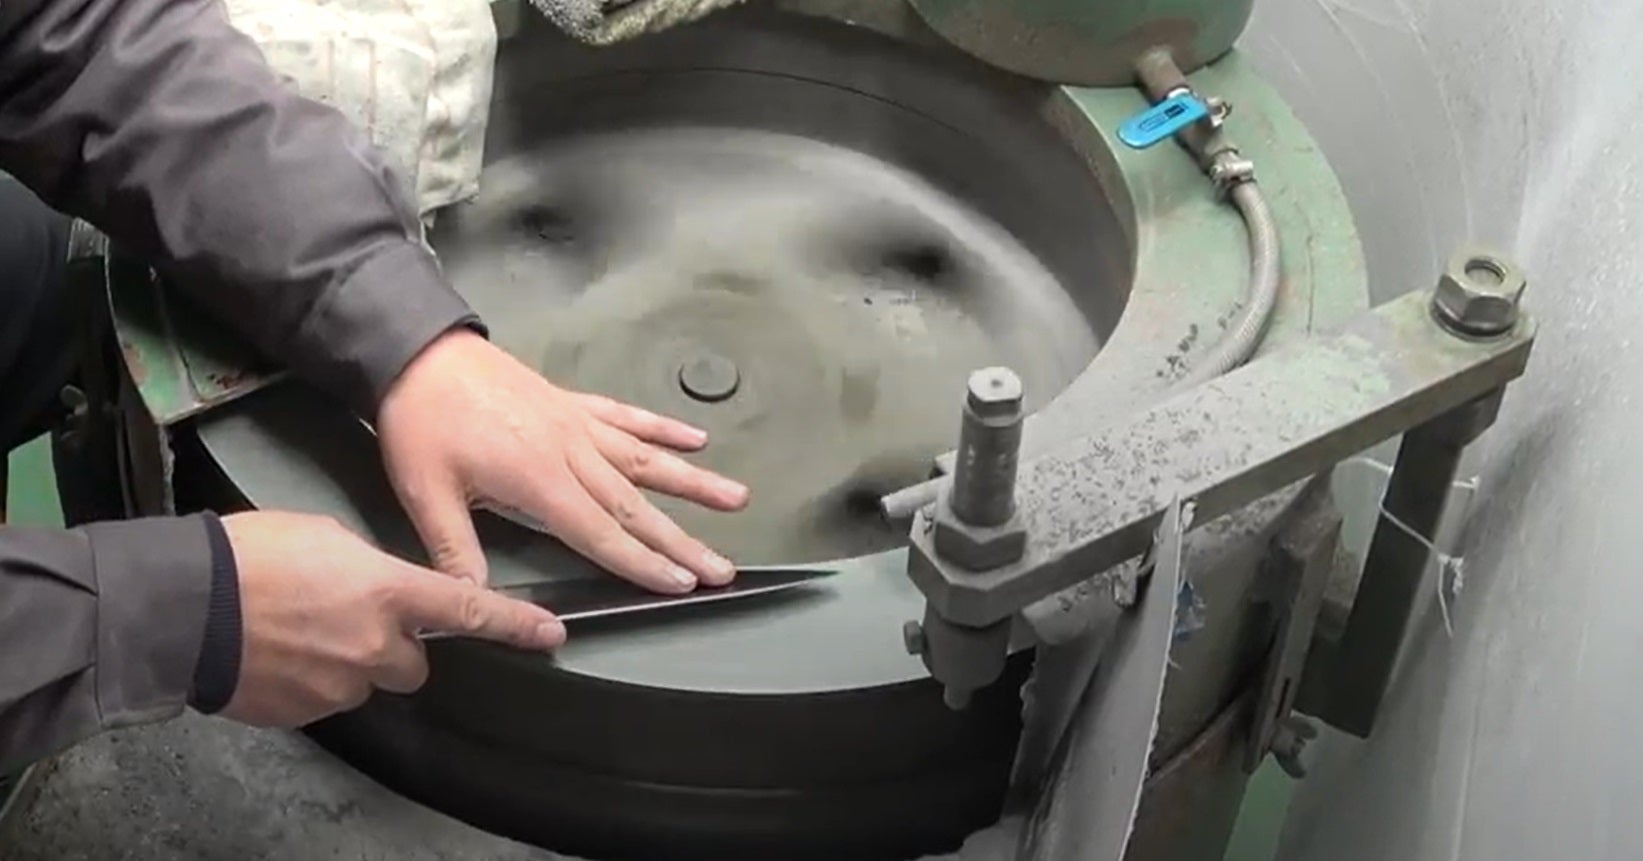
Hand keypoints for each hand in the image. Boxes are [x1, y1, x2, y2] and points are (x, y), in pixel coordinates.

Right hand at [219, 511, 563, 726]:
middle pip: (414, 662)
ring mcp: (341, 684)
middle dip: (394, 645)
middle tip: (350, 617)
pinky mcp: (307, 713)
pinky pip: (327, 698)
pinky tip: (281, 652)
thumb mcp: (326, 538)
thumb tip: (376, 588)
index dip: (514, 624)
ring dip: (350, 663)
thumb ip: (369, 568)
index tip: (551, 634)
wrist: (184, 604)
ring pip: (368, 681)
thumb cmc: (252, 554)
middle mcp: (376, 645)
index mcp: (389, 593)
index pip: (467, 610)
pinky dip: (313, 680)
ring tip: (301, 631)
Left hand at [376, 329, 749, 592]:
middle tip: (722, 567)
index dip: (642, 562)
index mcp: (539, 479)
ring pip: (647, 459)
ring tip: (738, 499)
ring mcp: (578, 424)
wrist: (418, 351)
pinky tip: (697, 438)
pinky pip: (628, 418)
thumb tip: (474, 604)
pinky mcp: (574, 402)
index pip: (601, 532)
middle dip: (682, 540)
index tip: (682, 584)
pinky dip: (664, 428)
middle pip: (635, 505)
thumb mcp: (426, 492)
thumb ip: (456, 550)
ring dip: (694, 483)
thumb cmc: (421, 423)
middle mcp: (571, 452)